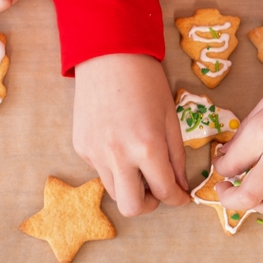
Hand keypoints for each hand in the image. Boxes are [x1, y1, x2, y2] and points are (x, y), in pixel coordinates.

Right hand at [73, 53, 190, 216]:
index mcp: (147, 147)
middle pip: (132, 207)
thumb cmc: (145, 81)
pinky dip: (114, 167)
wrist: (107, 55)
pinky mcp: (81, 147)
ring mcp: (95, 153)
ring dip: (130, 186)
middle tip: (157, 189)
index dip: (177, 199)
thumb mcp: (170, 118)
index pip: (165, 192)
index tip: (180, 196)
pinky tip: (119, 142)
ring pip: (114, 191)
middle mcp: (117, 155)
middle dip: (150, 204)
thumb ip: (176, 157)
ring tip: (139, 164)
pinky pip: (100, 170)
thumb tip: (180, 185)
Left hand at [213, 55, 262, 214]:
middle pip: (248, 197)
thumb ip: (246, 131)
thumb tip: (228, 153)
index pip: (230, 166)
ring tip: (253, 191)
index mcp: (262, 132)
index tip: (221, 163)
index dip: (220, 167)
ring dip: (257, 203)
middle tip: (224, 190)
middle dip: (229, 198)